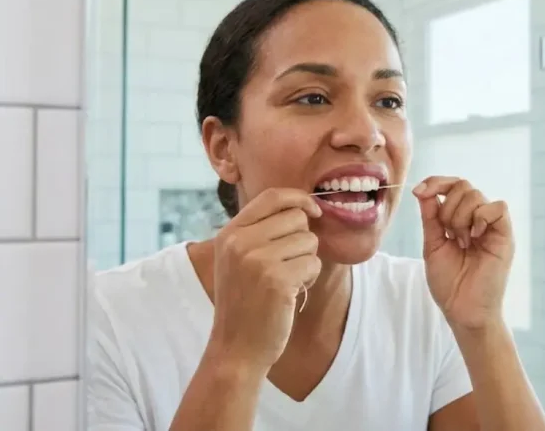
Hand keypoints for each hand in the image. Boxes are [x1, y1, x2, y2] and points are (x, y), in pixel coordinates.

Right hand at [207, 188, 322, 371]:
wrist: (236, 348)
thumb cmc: (245, 303)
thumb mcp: (239, 259)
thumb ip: (261, 230)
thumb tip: (302, 205)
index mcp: (230, 233)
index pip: (272, 196)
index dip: (300, 198)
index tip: (314, 211)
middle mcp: (240, 242)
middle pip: (297, 217)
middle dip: (303, 239)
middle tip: (289, 265)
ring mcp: (257, 261)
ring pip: (309, 240)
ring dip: (307, 261)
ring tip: (287, 281)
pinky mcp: (277, 280)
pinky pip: (313, 263)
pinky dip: (309, 278)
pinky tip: (292, 293)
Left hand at [414, 176, 513, 330]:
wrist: (463, 310)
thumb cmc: (449, 283)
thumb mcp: (433, 244)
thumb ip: (431, 216)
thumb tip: (423, 190)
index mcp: (461, 219)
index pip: (452, 186)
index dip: (436, 183)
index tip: (419, 191)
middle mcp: (478, 219)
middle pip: (464, 186)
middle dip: (448, 208)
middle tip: (449, 234)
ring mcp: (492, 226)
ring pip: (476, 195)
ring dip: (460, 217)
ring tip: (462, 242)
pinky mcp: (505, 235)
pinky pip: (498, 207)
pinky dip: (481, 217)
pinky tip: (475, 236)